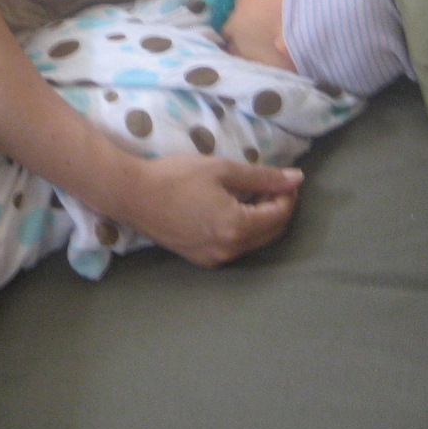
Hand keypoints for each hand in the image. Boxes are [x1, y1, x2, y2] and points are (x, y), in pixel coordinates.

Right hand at [118, 155, 302, 267]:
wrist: (131, 195)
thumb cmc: (175, 176)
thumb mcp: (221, 169)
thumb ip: (262, 176)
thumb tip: (296, 178)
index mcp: (237, 228)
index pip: (280, 215)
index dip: (288, 195)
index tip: (286, 178)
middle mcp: (229, 250)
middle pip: (272, 233)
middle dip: (279, 209)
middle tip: (274, 185)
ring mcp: (214, 258)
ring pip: (254, 242)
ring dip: (262, 221)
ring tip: (255, 195)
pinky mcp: (201, 259)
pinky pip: (234, 247)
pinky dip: (243, 230)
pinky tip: (234, 210)